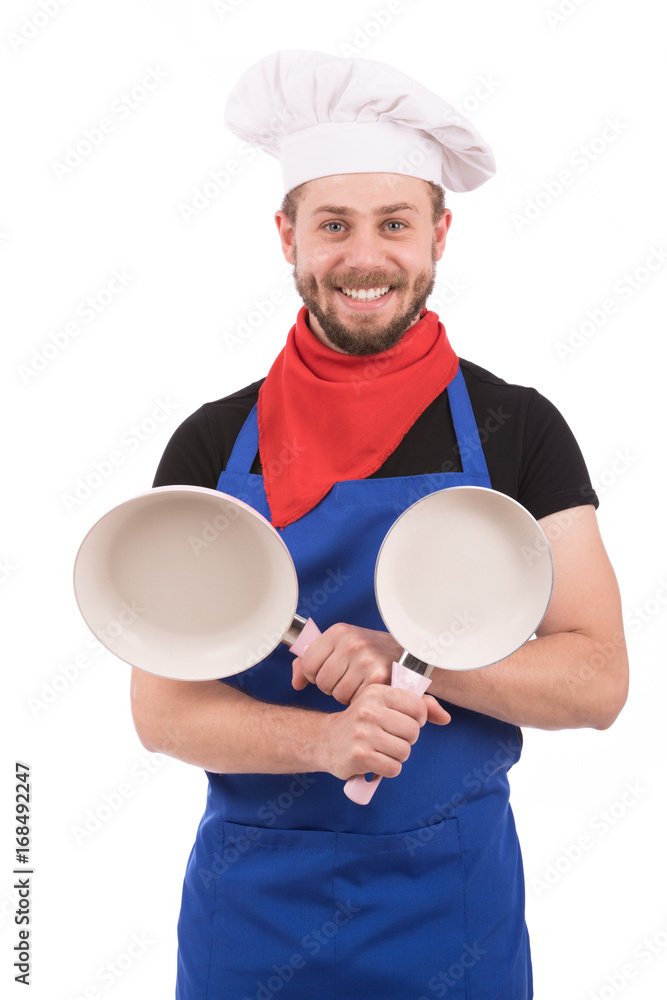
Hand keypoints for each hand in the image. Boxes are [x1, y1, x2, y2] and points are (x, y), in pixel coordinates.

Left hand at [292, 622, 401, 702]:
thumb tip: (296, 682)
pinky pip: (354, 700)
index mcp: (339, 632)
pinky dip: (359, 699)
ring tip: (360, 681)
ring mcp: (366, 660)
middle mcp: (352, 643)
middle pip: (321, 681)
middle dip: (331, 685)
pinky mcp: (379, 678)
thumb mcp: (340, 647)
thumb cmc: (370, 652)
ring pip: (337, 694)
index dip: (315, 672)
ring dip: (346, 694)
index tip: (329, 670)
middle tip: (348, 677)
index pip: (307, 663)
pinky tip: (368, 688)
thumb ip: (312, 660)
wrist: (408, 656)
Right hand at [319, 683, 449, 780]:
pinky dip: (388, 769)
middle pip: (413, 732)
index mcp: (377, 692)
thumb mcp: (386, 706)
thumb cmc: (364, 723)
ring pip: (404, 751)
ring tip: (380, 749)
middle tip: (388, 738)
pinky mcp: (359, 755)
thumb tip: (446, 717)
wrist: (327, 741)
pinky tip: (375, 761)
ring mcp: (362, 733)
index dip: (416, 719)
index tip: (402, 721)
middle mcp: (368, 710)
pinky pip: (393, 768)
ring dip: (396, 756)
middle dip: (406, 740)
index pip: (418, 707)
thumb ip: (418, 706)